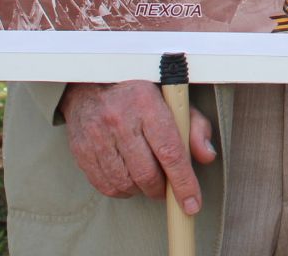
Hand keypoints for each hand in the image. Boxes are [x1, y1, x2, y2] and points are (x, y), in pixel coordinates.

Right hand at [57, 81, 215, 212]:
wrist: (92, 83)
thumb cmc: (139, 94)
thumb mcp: (173, 99)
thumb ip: (194, 126)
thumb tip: (206, 156)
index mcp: (146, 103)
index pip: (169, 152)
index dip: (183, 182)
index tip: (192, 203)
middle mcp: (119, 120)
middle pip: (147, 173)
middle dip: (162, 188)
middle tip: (168, 187)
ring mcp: (97, 136)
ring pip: (126, 183)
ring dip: (142, 189)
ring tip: (148, 178)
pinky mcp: (82, 150)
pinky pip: (105, 185)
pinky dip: (122, 189)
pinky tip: (129, 178)